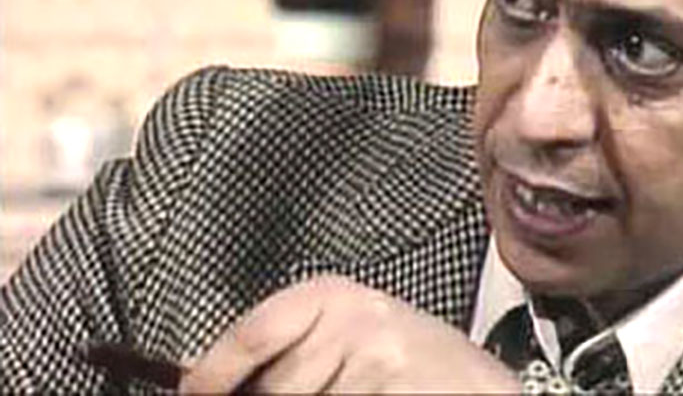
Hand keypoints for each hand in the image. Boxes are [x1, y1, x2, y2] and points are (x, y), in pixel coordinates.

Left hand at [178, 275, 519, 393]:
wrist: (484, 391)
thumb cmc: (417, 364)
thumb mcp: (355, 335)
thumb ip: (293, 348)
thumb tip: (206, 374)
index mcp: (338, 297)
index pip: (255, 331)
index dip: (213, 373)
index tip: (197, 393)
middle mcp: (357, 323)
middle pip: (272, 387)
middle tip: (325, 384)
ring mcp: (377, 365)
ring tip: (363, 391)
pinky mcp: (391, 395)